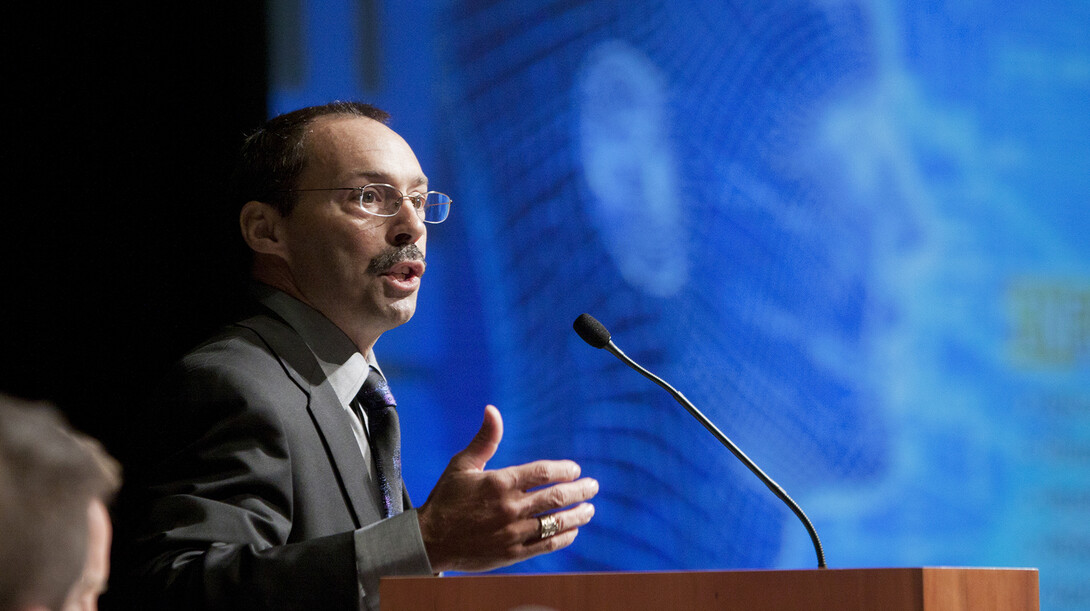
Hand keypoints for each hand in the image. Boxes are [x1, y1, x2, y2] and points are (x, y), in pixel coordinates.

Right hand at [416, 405, 597, 572]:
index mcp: (500, 482)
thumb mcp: (462, 465)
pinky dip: (563, 537)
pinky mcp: (512, 554)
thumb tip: (492, 409)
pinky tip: (573, 531)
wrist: (430, 540)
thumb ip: (484, 439)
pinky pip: (546, 544)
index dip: (564, 470)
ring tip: (589, 509)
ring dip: (577, 515)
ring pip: (556, 522)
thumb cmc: (446, 498)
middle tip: (593, 486)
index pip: (543, 473)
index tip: (575, 470)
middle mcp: (510, 507)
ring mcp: (512, 532)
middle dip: (580, 491)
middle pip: (556, 497)